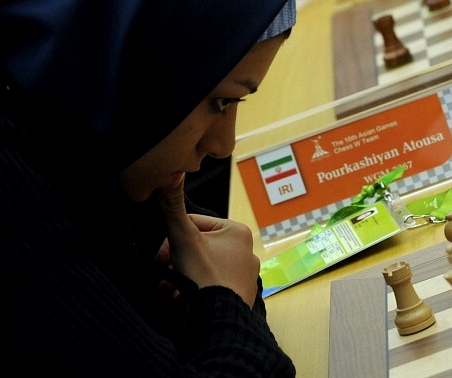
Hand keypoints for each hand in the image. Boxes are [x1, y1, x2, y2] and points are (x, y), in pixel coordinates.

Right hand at [158, 176, 259, 306]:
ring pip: (203, 268)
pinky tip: (185, 299)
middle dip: (176, 262)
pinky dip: (197, 290)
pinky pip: (213, 286)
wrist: (219, 320)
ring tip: (174, 290)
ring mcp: (245, 274)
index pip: (194, 225)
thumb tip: (172, 175)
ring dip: (183, 277)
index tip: (161, 257)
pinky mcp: (240, 293)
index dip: (172, 240)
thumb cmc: (205, 278)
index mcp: (237, 232)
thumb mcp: (183, 238)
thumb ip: (173, 207)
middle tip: (166, 275)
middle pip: (197, 248)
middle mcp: (246, 251)